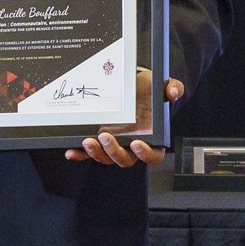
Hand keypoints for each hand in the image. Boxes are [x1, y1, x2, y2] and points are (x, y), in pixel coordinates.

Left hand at [63, 72, 182, 166]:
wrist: (132, 86)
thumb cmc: (149, 90)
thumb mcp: (161, 85)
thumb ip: (172, 88)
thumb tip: (173, 93)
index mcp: (152, 138)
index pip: (153, 156)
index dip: (146, 154)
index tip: (137, 143)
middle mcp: (131, 145)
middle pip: (125, 160)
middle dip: (114, 152)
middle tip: (106, 136)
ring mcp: (114, 144)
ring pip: (106, 158)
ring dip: (96, 154)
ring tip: (88, 141)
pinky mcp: (98, 140)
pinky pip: (88, 153)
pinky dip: (79, 155)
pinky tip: (70, 151)